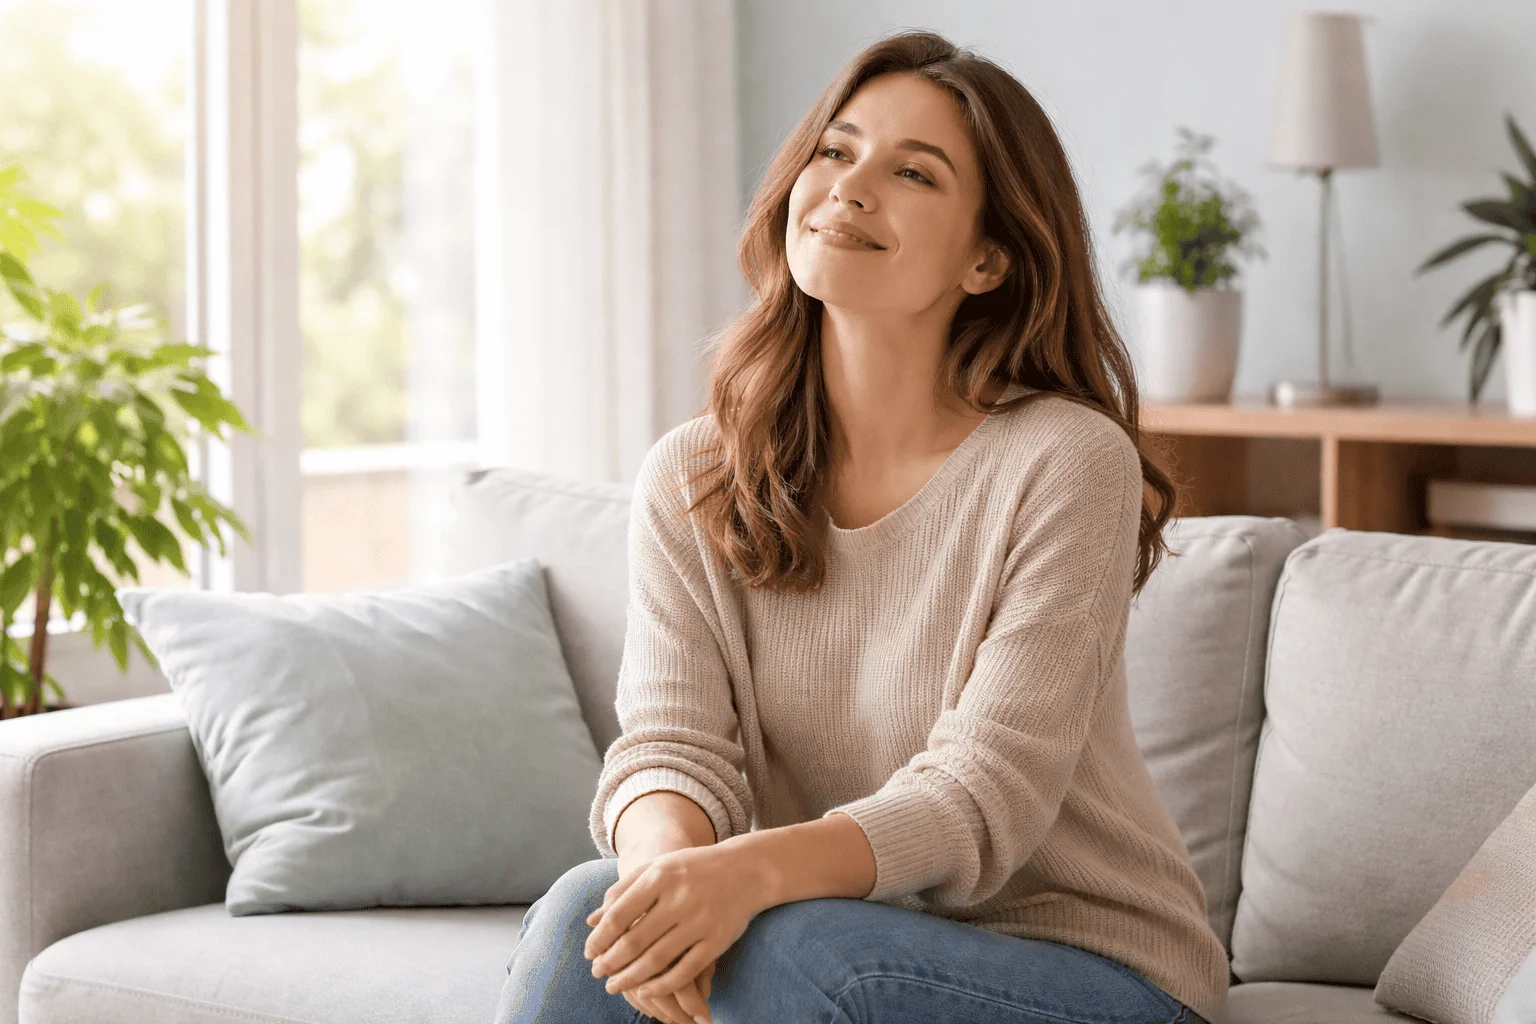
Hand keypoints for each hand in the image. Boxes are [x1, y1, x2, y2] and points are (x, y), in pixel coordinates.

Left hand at [584, 843, 769, 1020]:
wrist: (747, 869)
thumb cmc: (694, 868)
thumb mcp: (658, 868)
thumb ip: (624, 890)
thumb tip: (591, 921)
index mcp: (660, 876)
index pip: (619, 915)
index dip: (600, 939)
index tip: (589, 953)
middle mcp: (679, 898)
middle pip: (634, 941)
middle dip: (610, 962)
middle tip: (597, 974)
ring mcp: (700, 921)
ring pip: (657, 960)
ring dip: (630, 979)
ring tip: (614, 986)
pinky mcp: (718, 940)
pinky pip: (685, 971)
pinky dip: (662, 986)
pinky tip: (646, 991)